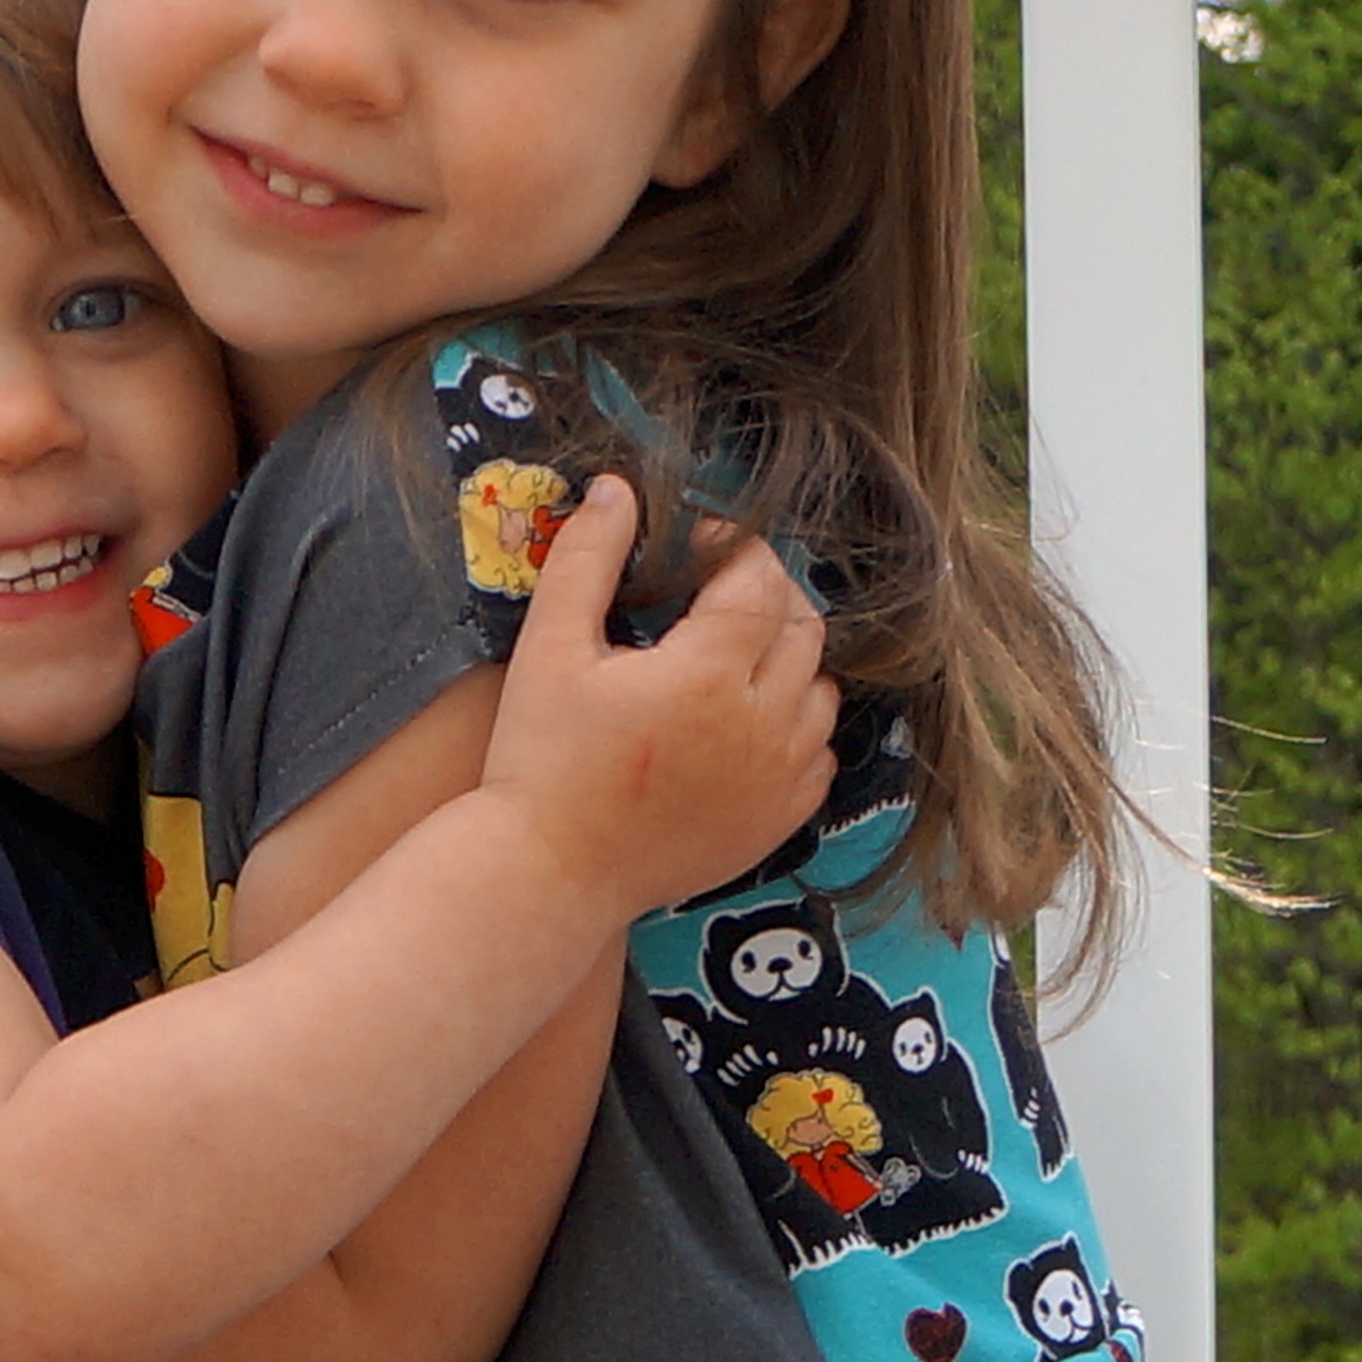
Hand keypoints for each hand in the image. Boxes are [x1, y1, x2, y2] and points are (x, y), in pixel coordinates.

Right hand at [481, 476, 836, 915]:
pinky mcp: (780, 820)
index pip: (758, 577)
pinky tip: (743, 722)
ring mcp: (779, 777)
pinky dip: (794, 725)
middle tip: (714, 594)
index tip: (694, 546)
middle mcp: (762, 723)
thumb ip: (586, 560)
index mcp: (707, 672)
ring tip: (731, 657)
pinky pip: (820, 753)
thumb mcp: (548, 648)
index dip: (732, 545)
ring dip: (787, 659)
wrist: (551, 871)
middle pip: (803, 625)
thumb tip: (617, 490)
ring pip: (821, 688)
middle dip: (766, 594)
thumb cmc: (541, 758)